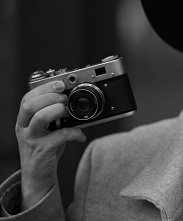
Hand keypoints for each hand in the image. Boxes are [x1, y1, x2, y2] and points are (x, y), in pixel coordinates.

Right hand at [15, 81, 85, 210]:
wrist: (38, 176)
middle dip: (51, 97)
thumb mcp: (46, 129)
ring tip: (69, 112)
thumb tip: (71, 100)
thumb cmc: (45, 149)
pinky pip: (59, 135)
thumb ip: (53, 115)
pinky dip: (74, 132)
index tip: (60, 84)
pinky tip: (80, 135)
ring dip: (58, 110)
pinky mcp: (42, 150)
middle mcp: (23, 128)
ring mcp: (31, 139)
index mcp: (24, 120)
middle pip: (30, 104)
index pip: (27, 98)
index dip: (44, 88)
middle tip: (65, 99)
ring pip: (39, 117)